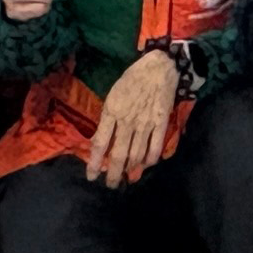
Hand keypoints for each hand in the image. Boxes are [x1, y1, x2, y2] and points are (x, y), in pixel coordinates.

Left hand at [86, 46, 183, 186]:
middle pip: (118, 155)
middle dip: (113, 174)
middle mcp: (127, 122)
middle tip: (110, 185)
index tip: (92, 176)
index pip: (100, 143)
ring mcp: (145, 124)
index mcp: (112, 112)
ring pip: (136, 154)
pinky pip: (155, 147)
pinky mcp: (160, 123)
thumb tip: (104, 139)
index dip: (95, 162)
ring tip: (127, 177)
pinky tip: (146, 164)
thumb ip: (108, 118)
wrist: (159, 67)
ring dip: (131, 169)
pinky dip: (150, 159)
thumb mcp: (113, 95)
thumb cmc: (132, 78)